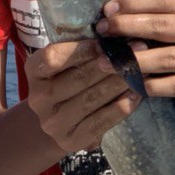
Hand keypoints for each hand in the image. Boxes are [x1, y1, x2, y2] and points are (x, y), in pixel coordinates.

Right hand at [25, 39, 139, 153]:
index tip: (106, 42)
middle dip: (111, 63)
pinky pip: (100, 121)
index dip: (80, 49)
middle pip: (77, 78)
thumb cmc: (64, 82)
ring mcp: (54, 122)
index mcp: (33, 71)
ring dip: (120, 83)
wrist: (52, 124)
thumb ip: (79, 51)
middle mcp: (39, 98)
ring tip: (141, 70)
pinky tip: (136, 95)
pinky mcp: (71, 140)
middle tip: (137, 49)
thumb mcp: (61, 65)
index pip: (53, 58)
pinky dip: (121, 107)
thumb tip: (114, 34)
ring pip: (92, 99)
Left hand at [96, 0, 174, 103]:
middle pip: (162, 27)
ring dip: (133, 61)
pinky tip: (134, 83)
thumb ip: (167, 10)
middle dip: (126, 28)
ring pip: (167, 59)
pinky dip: (152, 85)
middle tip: (102, 32)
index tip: (107, 10)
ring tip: (107, 62)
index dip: (132, 3)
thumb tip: (119, 10)